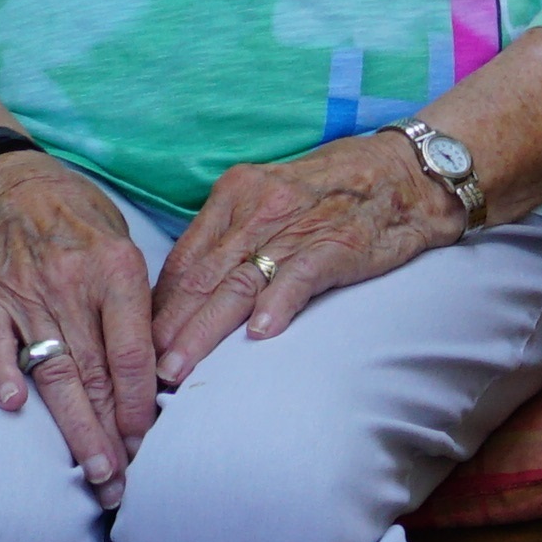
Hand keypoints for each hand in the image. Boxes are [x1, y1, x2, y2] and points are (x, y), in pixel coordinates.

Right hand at [0, 155, 163, 488]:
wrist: (3, 183)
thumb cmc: (74, 217)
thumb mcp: (121, 242)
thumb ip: (134, 302)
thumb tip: (160, 369)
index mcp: (116, 267)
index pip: (133, 350)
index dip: (141, 402)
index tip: (147, 442)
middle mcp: (72, 282)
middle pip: (96, 373)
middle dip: (111, 433)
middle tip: (122, 481)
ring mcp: (26, 291)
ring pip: (54, 370)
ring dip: (74, 426)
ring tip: (92, 470)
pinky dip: (1, 372)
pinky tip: (13, 406)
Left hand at [148, 130, 459, 381]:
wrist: (406, 171)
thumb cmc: (334, 190)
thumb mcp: (271, 200)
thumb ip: (231, 240)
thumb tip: (187, 297)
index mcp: (236, 193)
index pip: (185, 259)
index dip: (158, 307)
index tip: (134, 346)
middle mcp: (259, 206)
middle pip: (203, 276)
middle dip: (169, 328)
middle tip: (142, 370)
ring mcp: (299, 225)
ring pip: (239, 283)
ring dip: (205, 330)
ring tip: (179, 367)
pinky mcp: (339, 242)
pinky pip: (302, 276)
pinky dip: (279, 304)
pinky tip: (260, 335)